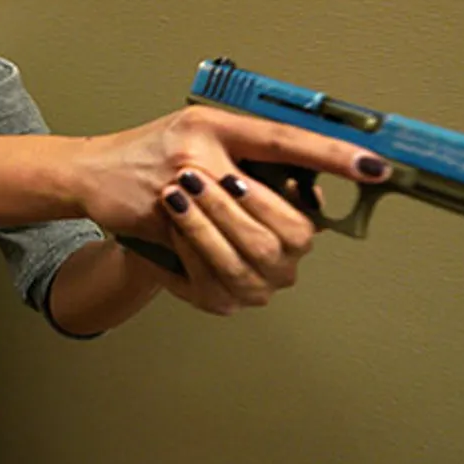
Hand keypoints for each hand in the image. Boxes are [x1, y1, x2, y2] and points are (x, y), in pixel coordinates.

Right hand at [79, 105, 388, 242]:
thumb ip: (250, 155)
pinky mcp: (160, 220)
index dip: (334, 156)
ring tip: (228, 247)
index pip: (288, 140)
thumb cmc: (151, 155)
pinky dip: (212, 273)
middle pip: (278, 214)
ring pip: (250, 246)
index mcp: (216, 124)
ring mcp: (178, 185)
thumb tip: (307, 185)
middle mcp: (200, 150)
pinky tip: (206, 262)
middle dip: (277, 235)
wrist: (92, 173)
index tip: (377, 167)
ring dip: (243, 255)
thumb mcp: (203, 136)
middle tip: (266, 234)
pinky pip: (210, 266)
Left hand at [135, 167, 315, 313]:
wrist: (164, 217)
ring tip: (173, 197)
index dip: (264, 202)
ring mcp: (253, 289)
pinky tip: (171, 226)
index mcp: (298, 235)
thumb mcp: (240, 160)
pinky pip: (206, 283)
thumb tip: (297, 178)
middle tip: (190, 179)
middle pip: (263, 247)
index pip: (299, 226)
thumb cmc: (211, 184)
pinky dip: (188, 250)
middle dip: (223, 210)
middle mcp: (282, 268)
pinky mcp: (220, 302)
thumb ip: (275, 166)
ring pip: (233, 266)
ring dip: (200, 228)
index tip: (230, 176)